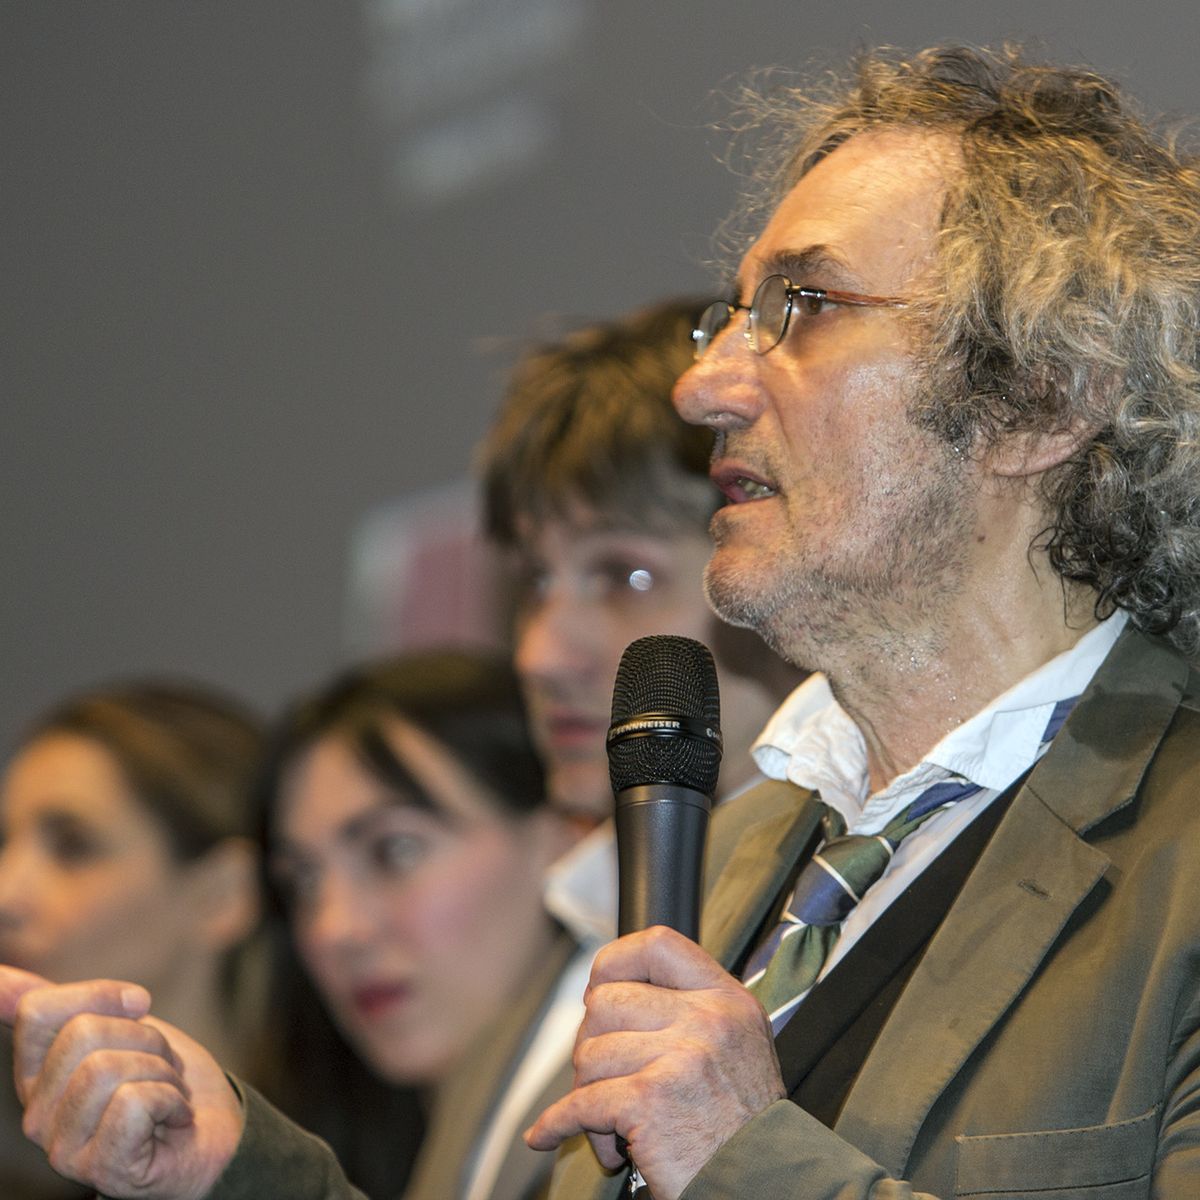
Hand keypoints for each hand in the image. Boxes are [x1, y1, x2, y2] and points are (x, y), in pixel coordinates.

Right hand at [0, 965, 242, 1199]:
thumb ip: (63, 1005)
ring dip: (162, 1070)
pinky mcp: (100, 1168)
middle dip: (144, 1037)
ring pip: (108, 1067)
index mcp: (35, 1076)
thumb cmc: (162, 1075)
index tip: (138, 1004)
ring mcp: (64, 1148)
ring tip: (168, 1092)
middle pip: (82, 1033)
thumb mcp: (118, 1026)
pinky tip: (174, 1118)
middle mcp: (37, 1116)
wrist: (214, 1128)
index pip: (37, 1011)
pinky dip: (172, 1099)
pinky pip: (135, 1103)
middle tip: (160, 1065)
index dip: (101, 993)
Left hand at [525, 927, 783, 1199]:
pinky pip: (579, 1103)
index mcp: (726, 999)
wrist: (765, 1185)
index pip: (657, 945)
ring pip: (590, 1055)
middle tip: (604, 1077)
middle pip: (606, 1003)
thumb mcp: (736, 1044)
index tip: (598, 988)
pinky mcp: (651, 1103)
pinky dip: (557, 1123)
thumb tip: (605, 994)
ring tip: (611, 1124)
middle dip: (591, 1044)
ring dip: (587, 1095)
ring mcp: (680, 1059)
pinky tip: (547, 1133)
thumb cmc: (741, 1123)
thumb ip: (689, 1010)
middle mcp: (707, 1020)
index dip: (615, 962)